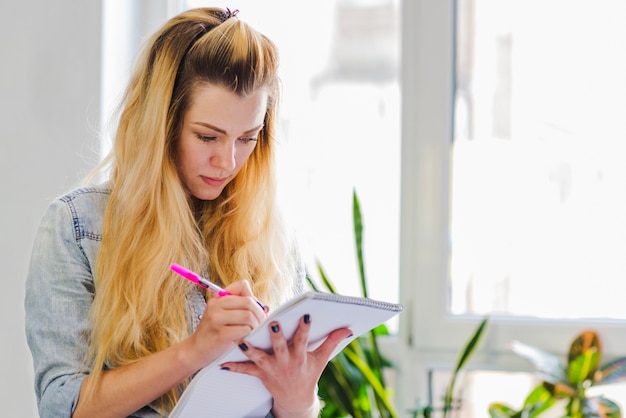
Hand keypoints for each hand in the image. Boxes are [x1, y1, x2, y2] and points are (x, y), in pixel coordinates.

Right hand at [186, 280, 266, 369]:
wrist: (195, 351)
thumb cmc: (214, 333)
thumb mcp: (223, 315)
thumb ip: (241, 308)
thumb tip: (265, 308)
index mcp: (218, 299)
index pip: (243, 286)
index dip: (253, 298)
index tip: (255, 311)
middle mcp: (215, 306)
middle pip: (249, 302)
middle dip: (259, 314)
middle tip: (261, 324)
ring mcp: (216, 320)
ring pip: (248, 316)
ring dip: (256, 326)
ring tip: (254, 332)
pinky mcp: (220, 335)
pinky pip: (244, 330)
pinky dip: (249, 335)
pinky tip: (246, 339)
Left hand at [220, 314, 352, 417]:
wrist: (295, 400)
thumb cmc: (308, 374)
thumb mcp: (321, 359)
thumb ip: (332, 342)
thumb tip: (348, 328)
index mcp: (301, 356)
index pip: (304, 340)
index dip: (305, 329)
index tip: (306, 315)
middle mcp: (286, 362)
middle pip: (280, 347)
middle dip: (277, 336)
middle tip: (273, 323)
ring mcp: (272, 369)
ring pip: (260, 358)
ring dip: (250, 350)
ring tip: (241, 341)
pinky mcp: (261, 375)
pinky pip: (246, 371)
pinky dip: (234, 367)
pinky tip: (222, 363)